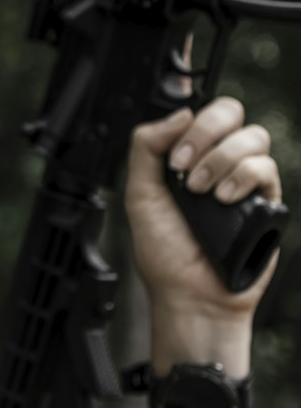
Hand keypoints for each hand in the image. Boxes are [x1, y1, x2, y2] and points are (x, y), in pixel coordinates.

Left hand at [125, 99, 280, 367]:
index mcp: (191, 158)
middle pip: (232, 113)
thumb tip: (180, 113)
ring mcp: (246, 181)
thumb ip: (147, 147)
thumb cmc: (166, 253)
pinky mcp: (268, 202)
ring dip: (221, 158)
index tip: (172, 157)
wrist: (188, 295)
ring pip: (253, 136)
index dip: (190, 123)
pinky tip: (224, 199)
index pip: (202, 112)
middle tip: (185, 165)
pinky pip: (267, 167)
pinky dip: (242, 176)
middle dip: (206, 131)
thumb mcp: (140, 194)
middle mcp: (221, 164)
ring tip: (201, 191)